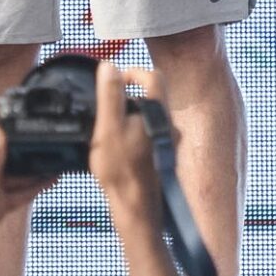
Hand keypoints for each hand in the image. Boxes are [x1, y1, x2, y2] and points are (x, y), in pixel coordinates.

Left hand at [0, 121, 56, 275]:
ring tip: (54, 150)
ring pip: (12, 164)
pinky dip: (33, 183)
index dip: (0, 108)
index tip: (19, 97)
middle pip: (1, 141)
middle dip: (20, 129)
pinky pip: (17, 187)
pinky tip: (51, 180)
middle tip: (42, 119)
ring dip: (31, 157)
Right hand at [89, 61, 163, 216]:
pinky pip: (147, 134)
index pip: (152, 75)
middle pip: (150, 96)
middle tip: (106, 108)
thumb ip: (110, 95)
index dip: (133, 72)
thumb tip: (110, 66)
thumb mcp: (108, 128)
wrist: (137, 210)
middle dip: (128, 96)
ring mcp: (168, 141)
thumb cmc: (121, 171)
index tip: (114, 80)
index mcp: (157, 111)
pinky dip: (132, 134)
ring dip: (129, 117)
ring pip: (148, 116)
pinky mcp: (162, 156)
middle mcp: (168, 124)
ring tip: (108, 132)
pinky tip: (117, 150)